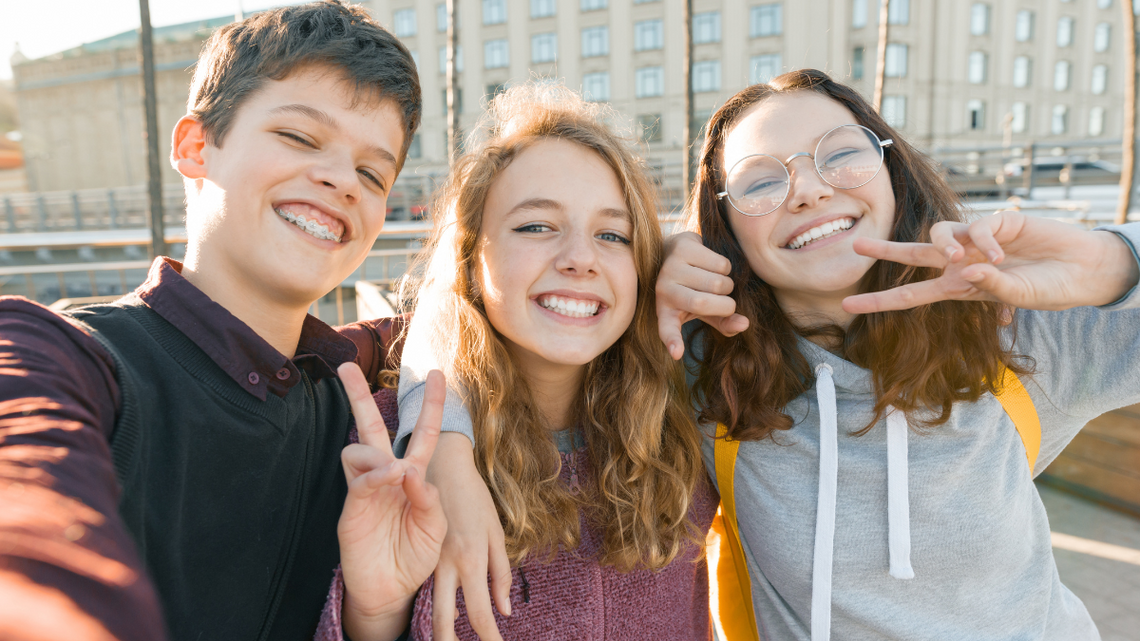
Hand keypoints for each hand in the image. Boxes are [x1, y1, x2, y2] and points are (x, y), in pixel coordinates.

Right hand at [337, 363, 447, 640]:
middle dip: (358, 395)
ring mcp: (367, 488)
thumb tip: (409, 468)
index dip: (431, 404)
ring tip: (394, 475)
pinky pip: (359, 478)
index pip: (422, 433)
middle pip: (372, 426)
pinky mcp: (352, 507)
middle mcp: (387, 474)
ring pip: (360, 448)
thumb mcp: (436, 528)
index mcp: (413, 476)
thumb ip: (429, 498)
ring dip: (379, 453)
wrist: (391, 589)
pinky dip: (374, 473)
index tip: (438, 373)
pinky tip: (387, 478)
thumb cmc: (415, 555)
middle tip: (345, 366)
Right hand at [427, 434, 510, 640]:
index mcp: (471, 559)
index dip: (489, 638)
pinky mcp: (418, 552)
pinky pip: (424, 588)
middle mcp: (446, 565)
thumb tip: (505, 611)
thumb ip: (501, 574)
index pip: (479, 613)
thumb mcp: (495, 532)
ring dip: (439, 632)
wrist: (443, 464)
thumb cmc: (475, 498)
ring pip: (429, 607)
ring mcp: (428, 559)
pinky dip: (433, 606)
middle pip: (443, 620)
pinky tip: (441, 619)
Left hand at [656, 232, 749, 359]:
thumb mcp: (705, 310)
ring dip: (728, 284)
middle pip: (704, 303)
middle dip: (726, 304)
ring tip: (717, 281)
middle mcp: (664, 290)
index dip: (673, 341)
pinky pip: (720, 264)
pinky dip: (726, 267)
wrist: (675, 250)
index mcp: (666, 312)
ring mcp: (671, 267)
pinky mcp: (683, 247)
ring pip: (718, 282)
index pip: (667, 330)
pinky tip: (714, 265)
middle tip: (725, 299)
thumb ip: (724, 322)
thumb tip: (745, 324)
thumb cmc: (692, 287)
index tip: (677, 353)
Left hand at [843, 211, 1139, 313]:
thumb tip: (965, 268)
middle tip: (856, 246)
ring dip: (945, 245)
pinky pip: (976, 229)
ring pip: (939, 234)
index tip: (848, 306)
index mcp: (959, 287)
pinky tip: (1003, 255)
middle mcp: (962, 263)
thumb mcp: (1018, 297)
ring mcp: (977, 242)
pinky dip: (984, 242)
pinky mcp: (996, 222)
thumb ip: (991, 288)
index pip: (912, 296)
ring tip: (962, 256)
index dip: (880, 301)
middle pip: (914, 255)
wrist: (1083, 270)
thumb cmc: (1050, 288)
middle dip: (885, 251)